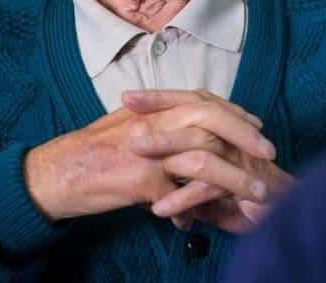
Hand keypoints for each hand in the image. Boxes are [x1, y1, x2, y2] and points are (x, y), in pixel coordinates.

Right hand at [23, 90, 273, 222]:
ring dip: (234, 178)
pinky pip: (175, 198)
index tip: (258, 126)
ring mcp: (148, 150)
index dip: (234, 114)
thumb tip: (192, 136)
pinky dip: (187, 211)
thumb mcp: (131, 128)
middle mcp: (154, 122)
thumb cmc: (93, 152)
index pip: (204, 102)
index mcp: (155, 109)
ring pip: (203, 159)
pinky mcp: (140, 179)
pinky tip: (191, 223)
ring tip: (257, 194)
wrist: (56, 172)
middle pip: (211, 119)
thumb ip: (163, 131)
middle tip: (269, 151)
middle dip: (244, 135)